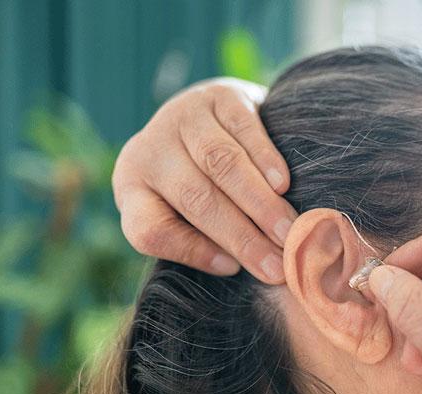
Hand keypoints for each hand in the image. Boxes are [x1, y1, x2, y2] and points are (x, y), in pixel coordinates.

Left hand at [112, 77, 297, 283]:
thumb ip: (203, 241)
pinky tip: (283, 186)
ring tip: (288, 232)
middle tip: (278, 265)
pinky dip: (266, 160)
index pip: (150, 229)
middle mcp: (150, 150)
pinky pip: (244, 130)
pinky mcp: (218, 96)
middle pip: (196, 199)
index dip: (191, 252)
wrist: (212, 117)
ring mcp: (181, 117)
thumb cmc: (203, 182)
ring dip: (260, 203)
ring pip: (222, 164)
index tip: (232, 269)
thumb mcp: (184, 212)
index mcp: (132, 187)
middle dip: (242, 237)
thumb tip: (248, 269)